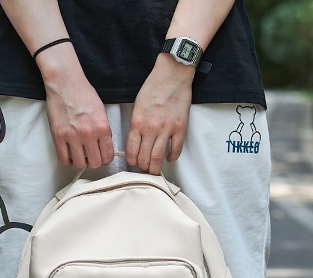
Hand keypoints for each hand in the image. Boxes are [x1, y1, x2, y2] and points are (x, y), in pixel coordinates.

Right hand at [38, 49, 113, 168]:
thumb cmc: (83, 94)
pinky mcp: (58, 137)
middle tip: (91, 155)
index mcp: (101, 127)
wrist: (65, 83)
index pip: (108, 155)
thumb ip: (104, 130)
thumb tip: (104, 146)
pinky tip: (70, 154)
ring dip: (81, 161)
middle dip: (94, 161)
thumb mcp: (101, 111)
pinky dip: (68, 160)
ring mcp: (72, 136)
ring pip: (80, 164)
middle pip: (95, 163)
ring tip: (80, 154)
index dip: (105, 158)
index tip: (102, 156)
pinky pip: (64, 159)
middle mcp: (88, 134)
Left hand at [125, 55, 193, 174]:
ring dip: (155, 168)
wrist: (173, 73)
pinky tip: (169, 157)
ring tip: (155, 170)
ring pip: (158, 158)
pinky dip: (172, 157)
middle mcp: (151, 128)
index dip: (132, 162)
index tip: (134, 164)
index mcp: (137, 122)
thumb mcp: (137, 105)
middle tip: (144, 169)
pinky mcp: (180, 127)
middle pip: (144, 158)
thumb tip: (135, 144)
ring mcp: (166, 128)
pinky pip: (176, 150)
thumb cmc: (154, 87)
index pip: (131, 152)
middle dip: (143, 168)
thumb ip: (136, 125)